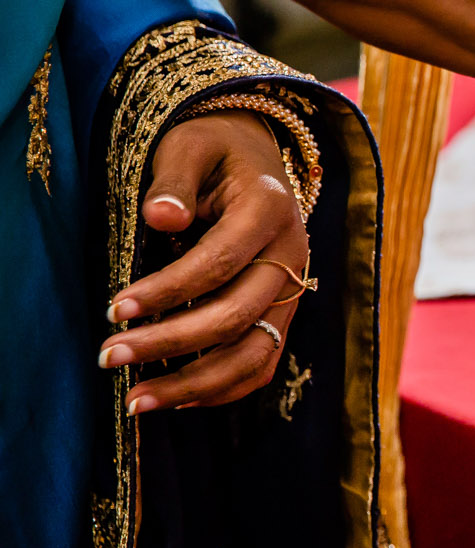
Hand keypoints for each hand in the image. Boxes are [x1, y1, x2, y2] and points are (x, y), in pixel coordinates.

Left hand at [97, 111, 309, 412]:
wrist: (252, 159)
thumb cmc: (210, 152)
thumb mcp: (188, 148)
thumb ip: (174, 181)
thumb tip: (162, 217)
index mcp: (271, 209)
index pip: (221, 262)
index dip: (168, 291)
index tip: (115, 310)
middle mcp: (292, 254)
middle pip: (237, 315)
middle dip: (170, 343)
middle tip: (109, 357)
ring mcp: (293, 289)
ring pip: (254, 353)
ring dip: (195, 383)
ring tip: (136, 400)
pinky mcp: (283, 313)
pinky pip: (261, 365)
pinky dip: (222, 390)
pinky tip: (174, 397)